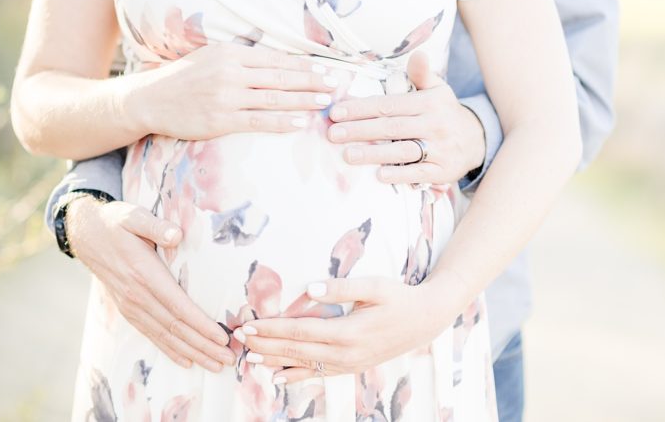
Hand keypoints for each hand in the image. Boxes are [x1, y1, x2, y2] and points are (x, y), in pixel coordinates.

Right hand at [66, 197, 235, 371]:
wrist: (87, 234)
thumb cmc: (117, 222)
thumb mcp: (135, 216)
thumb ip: (156, 226)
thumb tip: (176, 234)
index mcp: (144, 273)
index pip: (178, 306)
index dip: (201, 324)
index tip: (221, 337)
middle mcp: (137, 295)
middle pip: (175, 327)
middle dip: (203, 346)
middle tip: (228, 358)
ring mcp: (131, 306)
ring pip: (165, 336)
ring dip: (192, 353)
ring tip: (216, 365)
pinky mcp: (128, 310)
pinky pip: (151, 335)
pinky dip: (170, 350)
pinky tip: (187, 361)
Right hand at [128, 43, 338, 139]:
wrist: (150, 99)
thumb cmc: (183, 78)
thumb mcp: (211, 57)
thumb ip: (241, 59)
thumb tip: (276, 63)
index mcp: (230, 53)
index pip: (275, 59)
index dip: (303, 65)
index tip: (325, 68)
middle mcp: (230, 72)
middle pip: (280, 76)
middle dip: (312, 80)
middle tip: (336, 84)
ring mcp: (226, 97)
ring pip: (274, 98)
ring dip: (303, 100)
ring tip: (325, 102)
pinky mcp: (221, 120)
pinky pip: (258, 120)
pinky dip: (282, 121)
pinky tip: (300, 122)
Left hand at [233, 277, 459, 383]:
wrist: (426, 320)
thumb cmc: (399, 297)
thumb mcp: (374, 286)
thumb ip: (341, 288)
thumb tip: (309, 288)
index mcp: (348, 331)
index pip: (299, 331)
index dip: (271, 329)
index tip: (248, 326)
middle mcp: (345, 353)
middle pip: (296, 349)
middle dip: (264, 345)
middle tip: (237, 340)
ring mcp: (348, 363)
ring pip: (304, 364)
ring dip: (274, 361)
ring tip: (248, 359)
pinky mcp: (351, 366)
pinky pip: (319, 374)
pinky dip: (297, 375)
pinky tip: (279, 377)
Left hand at [326, 52, 485, 184]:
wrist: (477, 140)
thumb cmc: (444, 113)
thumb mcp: (437, 90)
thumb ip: (422, 74)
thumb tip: (418, 54)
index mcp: (430, 102)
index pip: (389, 105)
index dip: (361, 108)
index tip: (336, 112)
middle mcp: (436, 124)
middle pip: (391, 127)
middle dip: (359, 130)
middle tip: (332, 133)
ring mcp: (440, 148)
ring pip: (403, 150)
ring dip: (373, 154)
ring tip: (347, 155)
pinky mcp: (443, 170)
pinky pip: (419, 172)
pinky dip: (400, 173)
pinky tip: (379, 175)